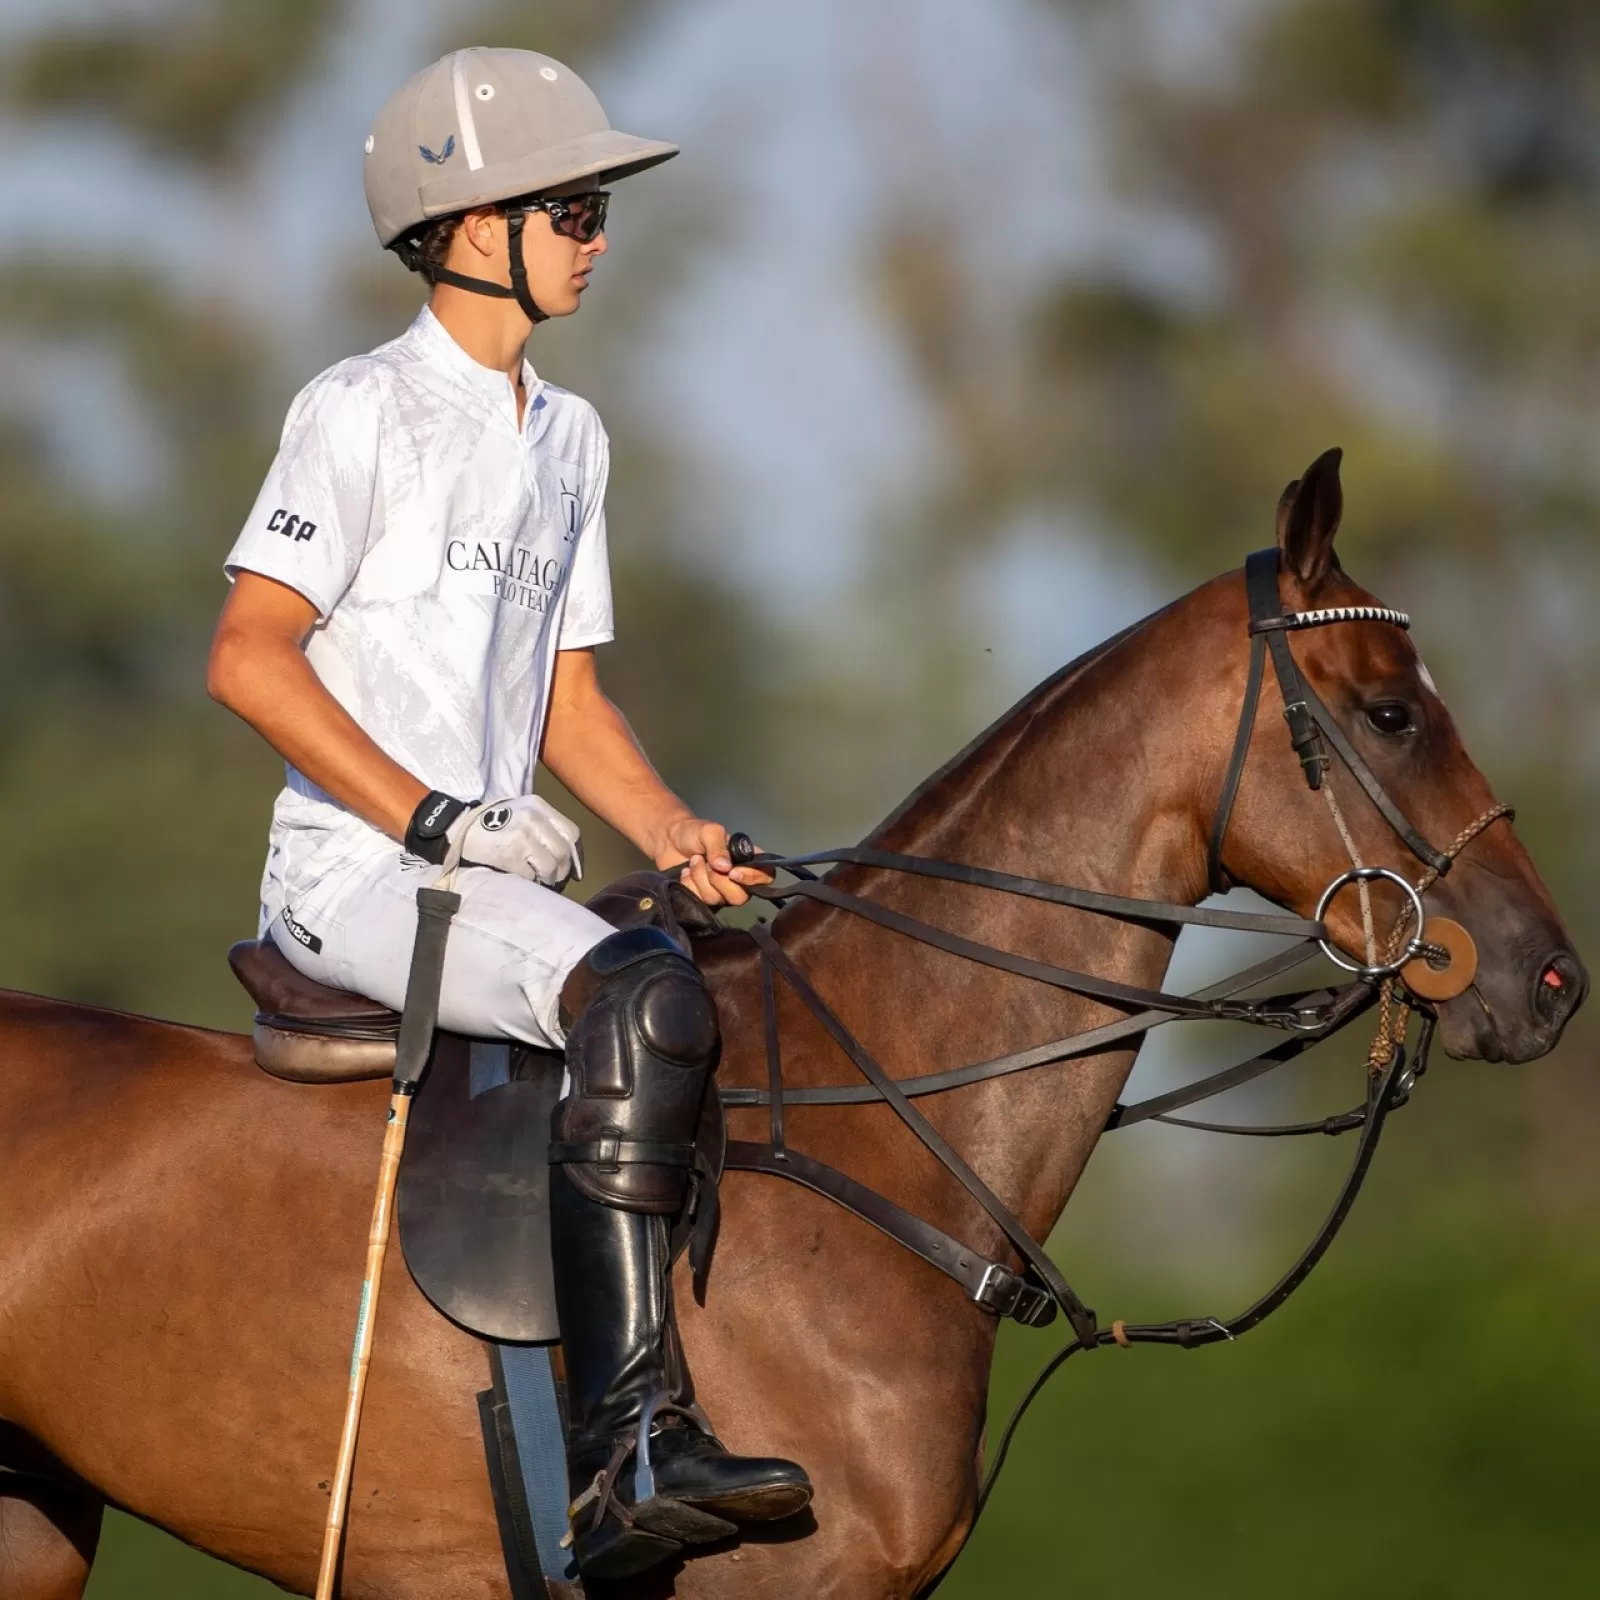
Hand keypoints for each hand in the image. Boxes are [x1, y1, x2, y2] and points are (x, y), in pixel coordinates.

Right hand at [451, 795, 583, 888]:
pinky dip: (529, 880)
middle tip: (554, 878)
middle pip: (563, 851)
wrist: (457, 827)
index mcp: (538, 806)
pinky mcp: (509, 853)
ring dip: (547, 878)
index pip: (571, 832)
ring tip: (539, 880)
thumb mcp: (520, 812)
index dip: (576, 854)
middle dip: (562, 870)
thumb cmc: (491, 822)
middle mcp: (533, 818)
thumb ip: (544, 827)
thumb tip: (566, 856)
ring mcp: (521, 835)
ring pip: (550, 866)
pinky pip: (530, 875)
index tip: (574, 868)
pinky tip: (522, 877)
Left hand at [654, 816, 771, 907]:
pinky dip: (689, 885)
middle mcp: (737, 880)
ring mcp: (719, 892)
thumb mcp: (709, 832)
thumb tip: (725, 868)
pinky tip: (685, 873)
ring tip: (693, 862)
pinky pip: (699, 902)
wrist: (667, 840)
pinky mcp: (701, 900)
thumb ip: (719, 847)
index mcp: (746, 860)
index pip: (765, 876)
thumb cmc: (693, 832)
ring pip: (717, 899)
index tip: (733, 872)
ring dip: (700, 879)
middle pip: (741, 896)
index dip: (753, 879)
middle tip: (707, 864)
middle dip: (719, 881)